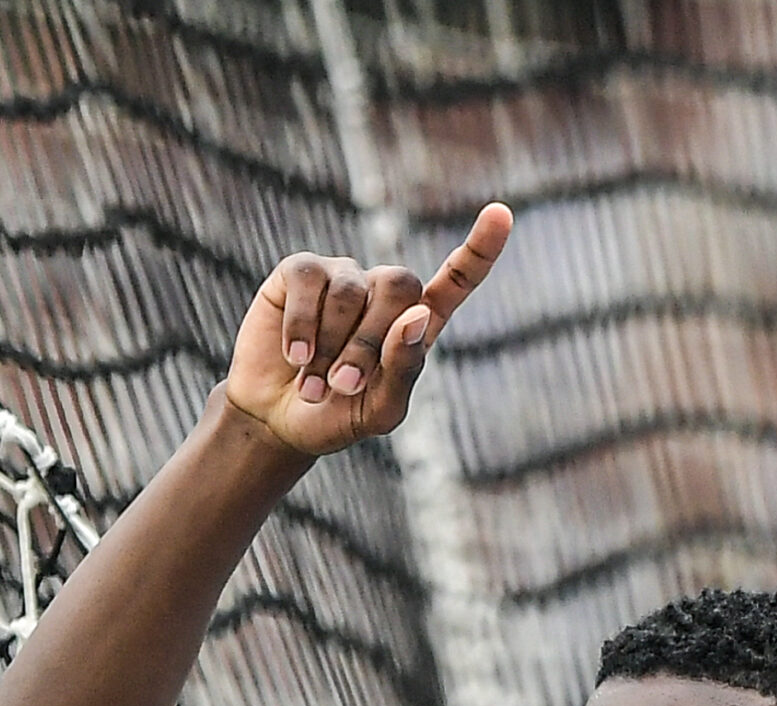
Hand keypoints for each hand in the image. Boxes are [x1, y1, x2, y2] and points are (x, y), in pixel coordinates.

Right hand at [223, 202, 512, 456]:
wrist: (275, 421)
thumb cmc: (336, 416)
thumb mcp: (380, 411)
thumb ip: (405, 369)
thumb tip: (416, 314)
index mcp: (416, 322)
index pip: (457, 280)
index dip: (480, 249)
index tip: (501, 214)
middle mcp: (382, 291)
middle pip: (400, 286)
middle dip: (371, 341)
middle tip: (345, 385)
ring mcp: (342, 277)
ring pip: (351, 291)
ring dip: (331, 346)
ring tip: (314, 383)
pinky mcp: (300, 272)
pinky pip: (309, 282)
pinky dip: (302, 325)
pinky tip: (295, 357)